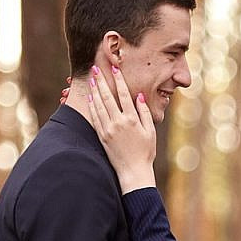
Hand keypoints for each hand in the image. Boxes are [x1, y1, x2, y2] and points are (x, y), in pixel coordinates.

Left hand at [86, 64, 157, 192]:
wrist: (133, 172)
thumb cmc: (145, 152)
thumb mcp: (150, 132)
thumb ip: (144, 113)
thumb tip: (138, 96)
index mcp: (132, 120)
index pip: (124, 94)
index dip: (119, 80)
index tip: (114, 68)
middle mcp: (118, 123)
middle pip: (107, 97)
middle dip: (101, 81)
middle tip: (96, 69)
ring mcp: (108, 129)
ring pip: (99, 105)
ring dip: (94, 91)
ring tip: (92, 80)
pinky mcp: (102, 136)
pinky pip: (95, 118)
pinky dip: (92, 106)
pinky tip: (90, 98)